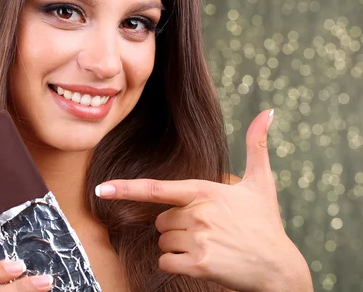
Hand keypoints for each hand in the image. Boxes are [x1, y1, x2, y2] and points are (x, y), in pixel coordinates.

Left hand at [95, 109, 312, 291]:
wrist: (279, 269)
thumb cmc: (266, 224)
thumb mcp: (262, 183)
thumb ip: (257, 146)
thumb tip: (269, 112)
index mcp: (205, 191)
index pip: (157, 189)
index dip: (126, 188)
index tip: (102, 188)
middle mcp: (198, 212)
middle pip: (160, 221)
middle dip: (176, 228)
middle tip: (207, 232)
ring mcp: (197, 239)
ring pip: (162, 242)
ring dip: (178, 247)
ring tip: (210, 247)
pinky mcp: (199, 264)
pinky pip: (166, 262)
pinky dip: (177, 264)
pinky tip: (203, 263)